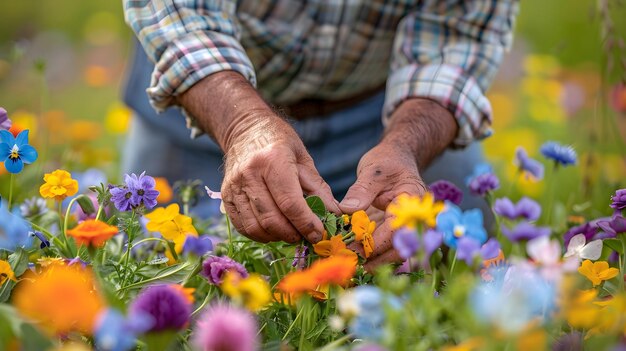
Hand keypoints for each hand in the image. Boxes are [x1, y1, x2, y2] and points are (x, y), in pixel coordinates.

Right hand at [221, 117, 339, 243]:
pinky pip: (243, 226)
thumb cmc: (279, 143)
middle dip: (293, 234)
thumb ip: (318, 188)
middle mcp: (250, 173)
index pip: (290, 203)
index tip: (318, 234)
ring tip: (291, 233)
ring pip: (256, 227)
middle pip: (272, 219)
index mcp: (273, 159)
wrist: (245, 130)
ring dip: (277, 237)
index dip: (306, 223)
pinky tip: (273, 230)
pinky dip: (260, 235)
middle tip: (306, 236)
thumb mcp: (303, 159)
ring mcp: (234, 186)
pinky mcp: (226, 196)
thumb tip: (334, 214)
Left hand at [338, 98, 457, 269]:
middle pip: (401, 248)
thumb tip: (347, 209)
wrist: (398, 159)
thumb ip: (361, 189)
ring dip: (375, 262)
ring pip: (396, 253)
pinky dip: (373, 257)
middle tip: (351, 264)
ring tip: (351, 265)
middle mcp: (415, 218)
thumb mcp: (373, 170)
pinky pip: (388, 249)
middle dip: (376, 260)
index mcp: (412, 201)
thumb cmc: (388, 162)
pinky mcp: (396, 231)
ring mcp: (407, 227)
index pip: (396, 230)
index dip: (375, 243)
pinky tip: (356, 259)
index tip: (352, 248)